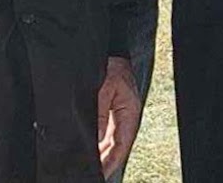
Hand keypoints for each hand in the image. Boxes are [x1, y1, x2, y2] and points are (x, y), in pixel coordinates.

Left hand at [97, 56, 141, 177]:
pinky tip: (93, 150)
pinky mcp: (111, 110)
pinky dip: (100, 143)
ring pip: (111, 140)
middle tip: (96, 174)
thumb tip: (96, 137)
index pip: (122, 143)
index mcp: (129, 111)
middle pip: (117, 144)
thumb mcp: (105, 88)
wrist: (110, 53)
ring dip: (103, 153)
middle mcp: (126, 115)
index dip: (113, 160)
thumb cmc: (111, 66)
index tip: (103, 173)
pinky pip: (107, 131)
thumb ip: (101, 114)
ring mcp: (119, 113)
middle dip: (107, 161)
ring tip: (93, 167)